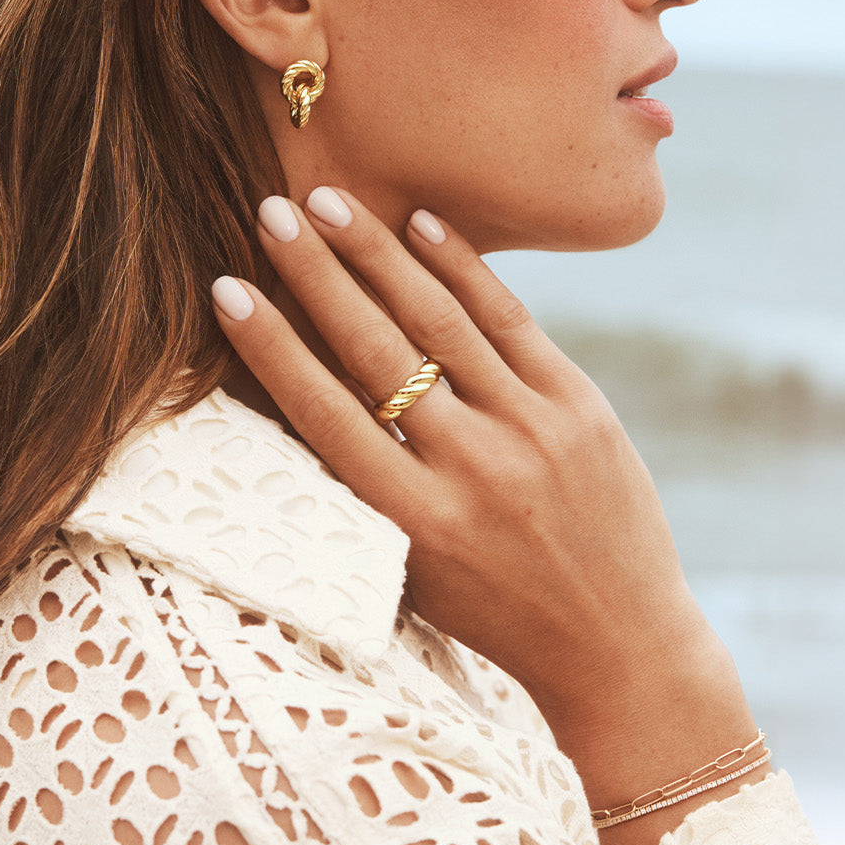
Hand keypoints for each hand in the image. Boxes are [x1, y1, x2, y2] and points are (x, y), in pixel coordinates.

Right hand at [211, 187, 757, 844]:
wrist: (620, 643)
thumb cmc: (493, 611)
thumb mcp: (412, 572)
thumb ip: (361, 494)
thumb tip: (298, 394)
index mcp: (412, 522)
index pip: (321, 412)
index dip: (268, 345)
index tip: (225, 288)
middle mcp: (469, 469)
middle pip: (374, 348)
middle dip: (315, 273)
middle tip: (271, 211)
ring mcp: (529, 430)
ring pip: (438, 320)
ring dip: (377, 252)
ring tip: (331, 201)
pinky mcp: (578, 404)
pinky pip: (509, 319)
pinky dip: (461, 267)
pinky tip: (421, 224)